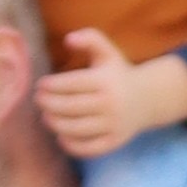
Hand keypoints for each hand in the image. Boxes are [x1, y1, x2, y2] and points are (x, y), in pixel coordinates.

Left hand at [37, 29, 184, 155]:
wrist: (148, 100)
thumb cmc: (119, 73)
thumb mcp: (108, 51)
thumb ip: (89, 38)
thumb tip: (68, 40)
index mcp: (105, 81)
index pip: (72, 84)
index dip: (52, 85)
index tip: (40, 85)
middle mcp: (111, 104)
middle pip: (72, 107)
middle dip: (49, 104)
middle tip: (38, 100)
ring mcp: (114, 125)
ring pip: (78, 128)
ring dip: (57, 124)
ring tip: (46, 118)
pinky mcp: (115, 141)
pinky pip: (91, 148)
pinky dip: (73, 146)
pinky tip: (61, 138)